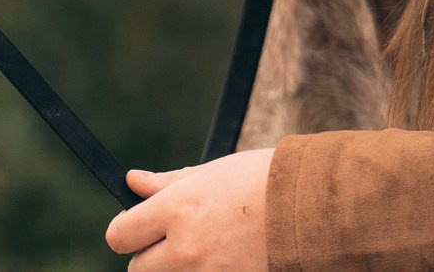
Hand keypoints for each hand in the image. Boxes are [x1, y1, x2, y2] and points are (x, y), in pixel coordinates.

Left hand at [104, 147, 272, 269]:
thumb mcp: (213, 172)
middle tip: (174, 242)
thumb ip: (168, 184)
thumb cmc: (264, 180)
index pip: (120, 235)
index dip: (127, 231)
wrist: (314, 207)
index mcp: (176, 209)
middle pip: (138, 271)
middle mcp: (185, 247)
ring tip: (209, 247)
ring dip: (179, 268)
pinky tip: (228, 258)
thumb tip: (132, 182)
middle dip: (150, 258)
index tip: (138, 227)